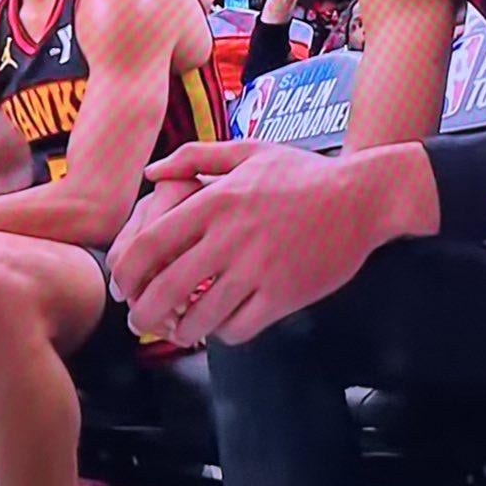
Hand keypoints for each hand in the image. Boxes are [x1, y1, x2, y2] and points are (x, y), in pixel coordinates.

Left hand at [107, 141, 397, 346]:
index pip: (147, 246)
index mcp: (214, 201)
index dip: (125, 274)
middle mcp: (229, 237)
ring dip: (183, 330)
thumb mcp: (248, 151)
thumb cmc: (304, 174)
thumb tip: (151, 173)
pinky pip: (239, 328)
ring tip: (181, 330)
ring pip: (200, 318)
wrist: (362, 197)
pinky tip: (224, 326)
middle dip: (143, 314)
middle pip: (165, 290)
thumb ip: (195, 157)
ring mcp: (257, 269)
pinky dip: (224, 333)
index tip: (123, 288)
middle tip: (140, 322)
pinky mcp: (283, 295)